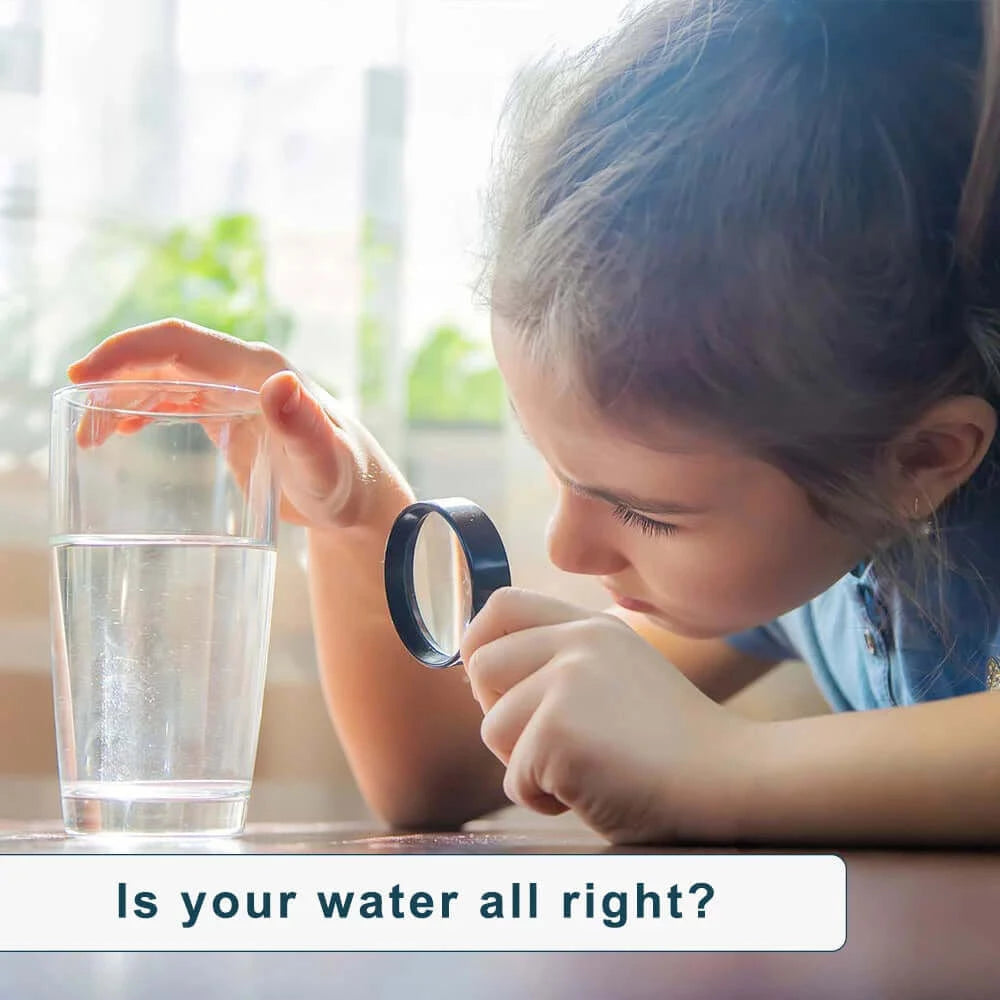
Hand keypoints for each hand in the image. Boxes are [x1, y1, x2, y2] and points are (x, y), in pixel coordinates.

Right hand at [68, 319, 404, 527]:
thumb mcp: (322, 461)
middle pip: (163, 359)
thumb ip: (304, 427)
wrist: (358, 500)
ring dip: (124, 398)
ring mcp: (237, 393)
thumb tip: (281, 383)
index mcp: (259, 369)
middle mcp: (245, 372)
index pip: (180, 343)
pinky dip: (145, 411)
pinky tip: (124, 431)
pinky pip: (178, 401)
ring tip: (91, 435)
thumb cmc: (345, 482)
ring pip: (165, 380)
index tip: (84, 376)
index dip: (127, 351)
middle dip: (114, 379)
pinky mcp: (233, 416)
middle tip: (79, 419)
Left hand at [461, 588, 758, 843]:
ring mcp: (566, 684)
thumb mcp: (621, 672)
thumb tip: (483, 667)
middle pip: (481, 667)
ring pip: (493, 728)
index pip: (502, 606)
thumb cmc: (674, 743)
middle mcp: (576, 643)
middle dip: (502, 715)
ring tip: (583, 769)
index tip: (491, 683)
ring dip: (526, 765)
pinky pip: (515, 780)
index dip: (479, 641)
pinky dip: (545, 800)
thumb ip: (564, 660)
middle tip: (550, 743)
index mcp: (591, 626)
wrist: (728, 781)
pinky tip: (592, 792)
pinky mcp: (558, 733)